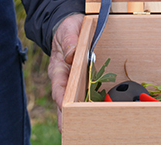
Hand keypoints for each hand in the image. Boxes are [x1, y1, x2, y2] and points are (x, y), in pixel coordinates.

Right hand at [49, 13, 84, 130]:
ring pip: (78, 102)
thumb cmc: (68, 30)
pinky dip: (94, 105)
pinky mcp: (86, 82)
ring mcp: (76, 83)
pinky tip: (101, 116)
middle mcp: (65, 80)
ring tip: (88, 130)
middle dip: (68, 118)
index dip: (61, 101)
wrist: (73, 28)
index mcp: (58, 69)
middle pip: (65, 103)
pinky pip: (90, 95)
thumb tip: (72, 55)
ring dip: (82, 115)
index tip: (65, 111)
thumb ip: (69, 41)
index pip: (58, 88)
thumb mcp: (68, 31)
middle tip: (72, 132)